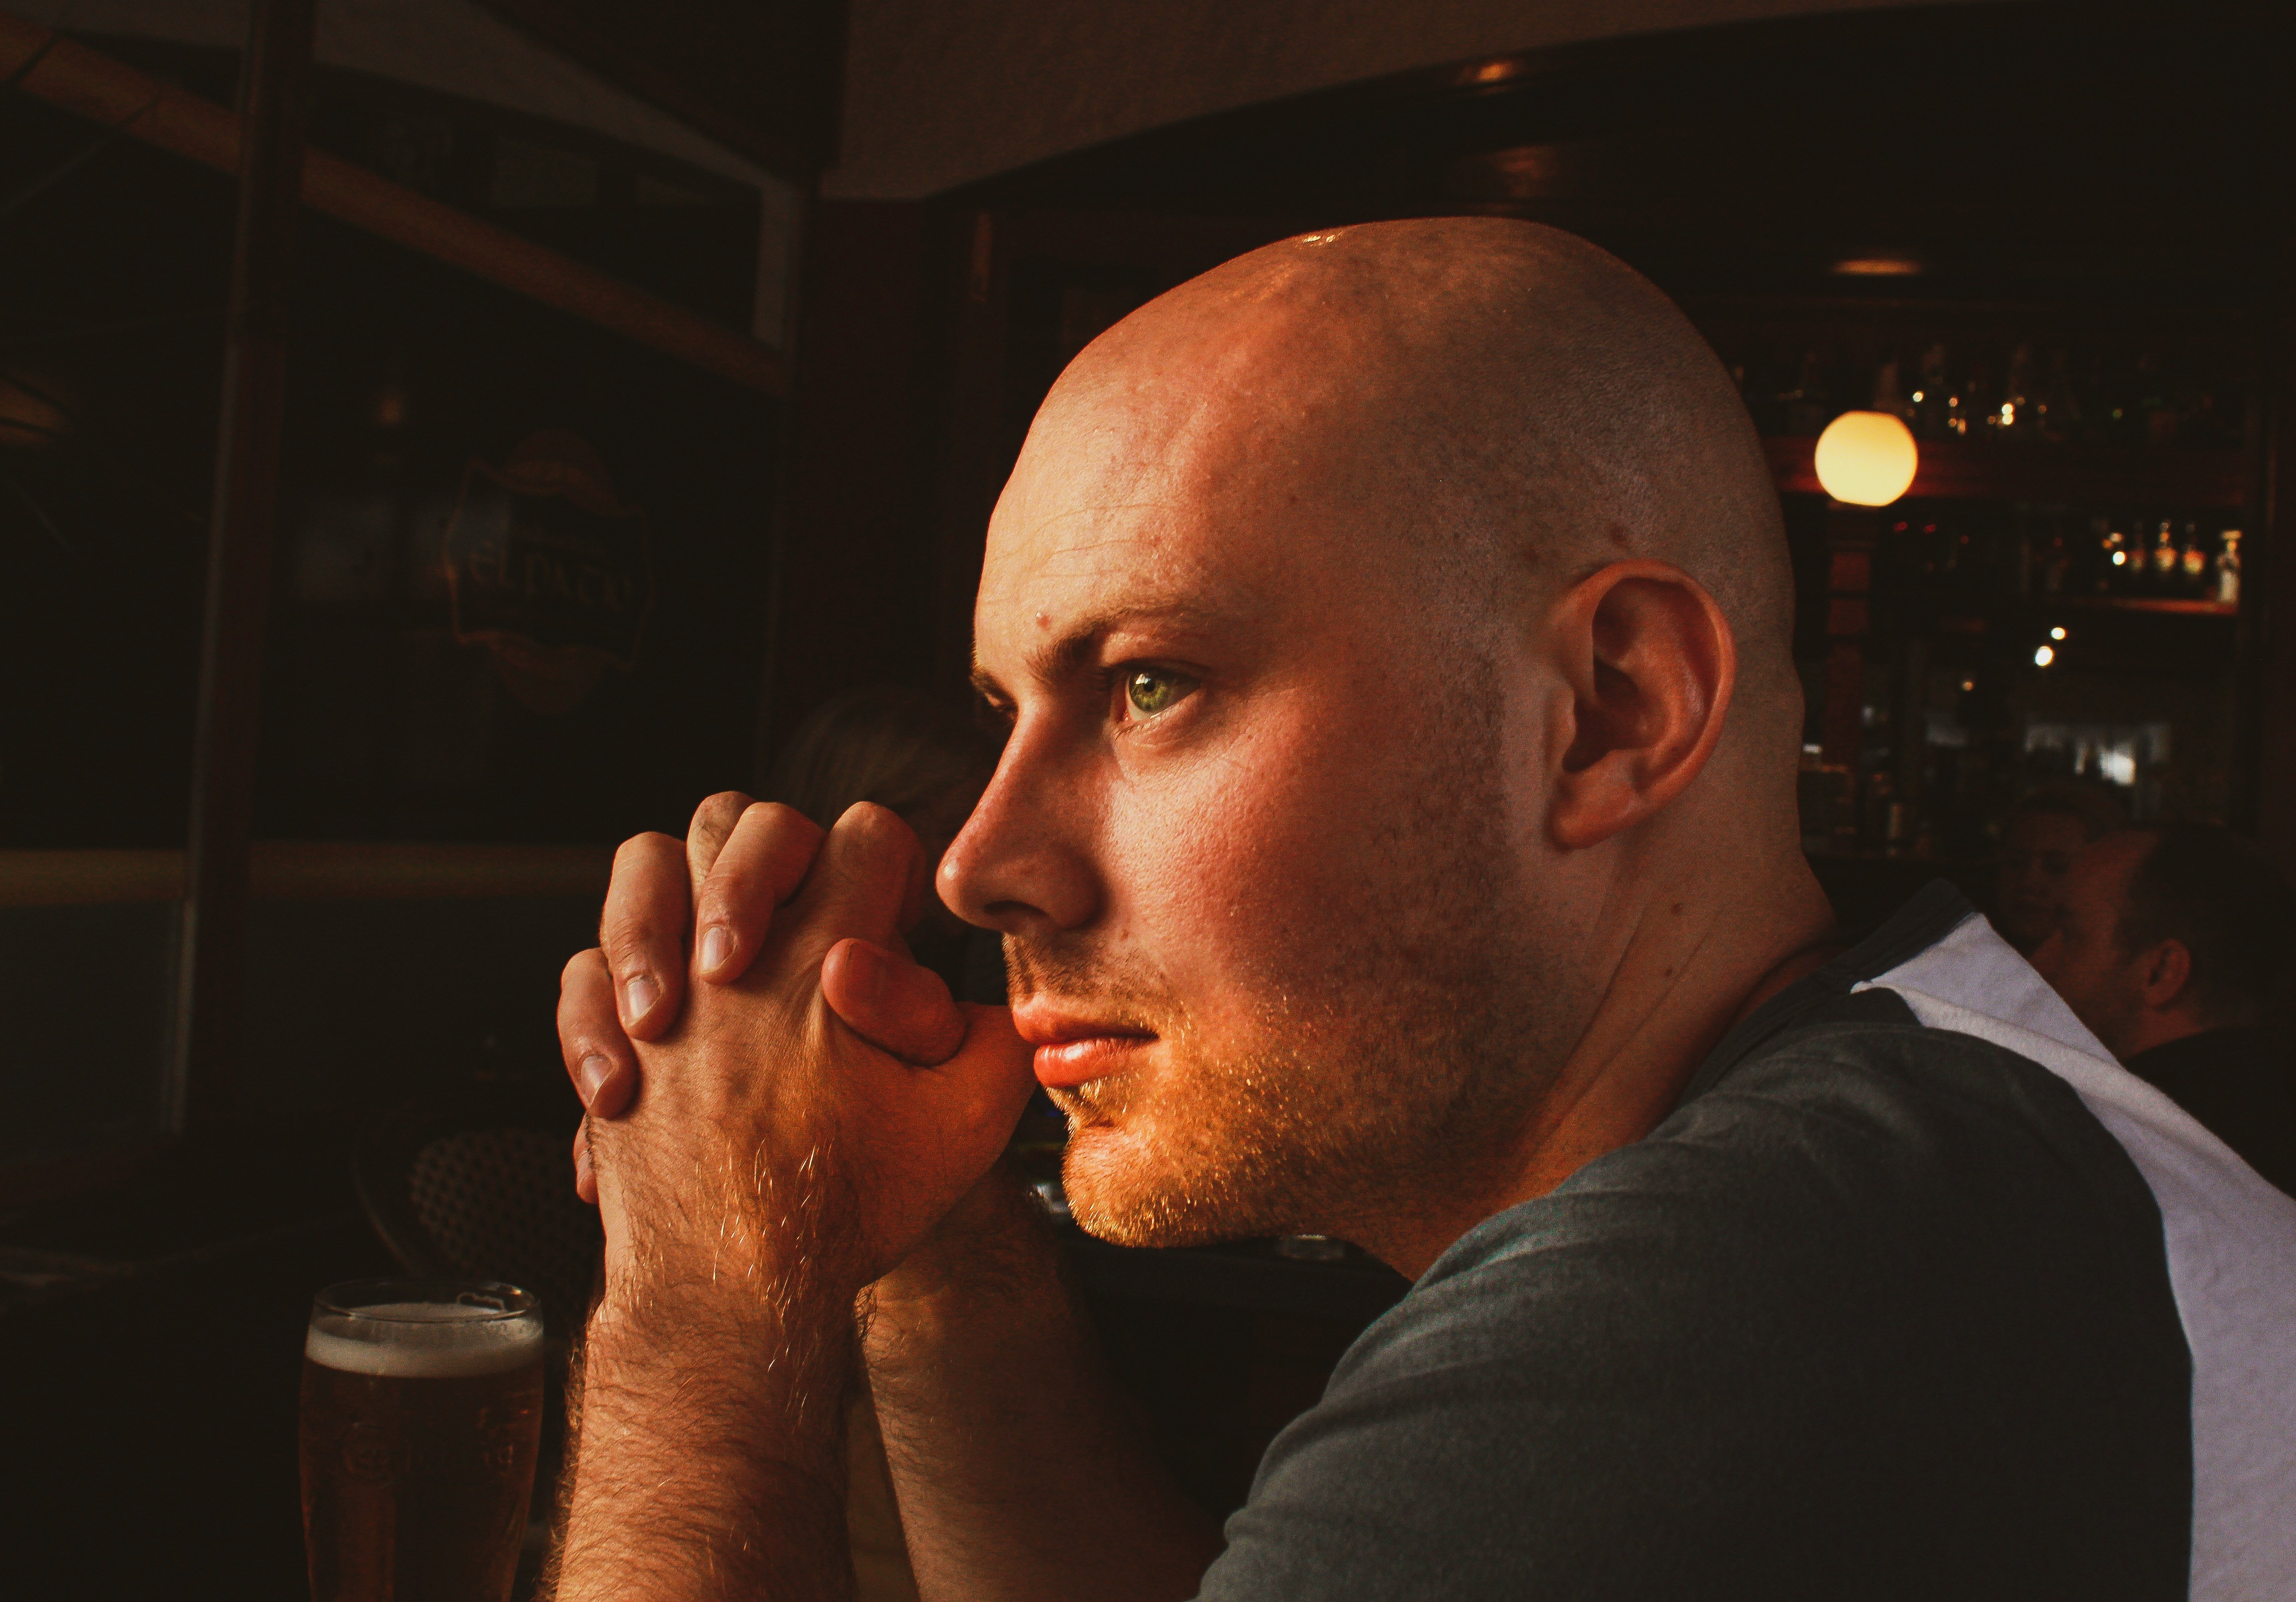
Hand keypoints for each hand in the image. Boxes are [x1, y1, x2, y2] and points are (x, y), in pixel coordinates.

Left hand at [570, 796, 1035, 1304]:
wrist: (735, 1294)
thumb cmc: (848, 1208)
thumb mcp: (969, 1117)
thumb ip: (998, 1037)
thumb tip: (975, 988)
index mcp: (830, 957)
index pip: (865, 835)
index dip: (888, 865)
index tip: (890, 918)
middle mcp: (736, 962)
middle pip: (747, 823)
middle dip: (779, 857)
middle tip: (803, 929)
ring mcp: (663, 996)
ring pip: (644, 866)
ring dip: (680, 897)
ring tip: (715, 961)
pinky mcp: (609, 1043)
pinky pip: (582, 969)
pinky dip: (609, 986)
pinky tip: (649, 1034)